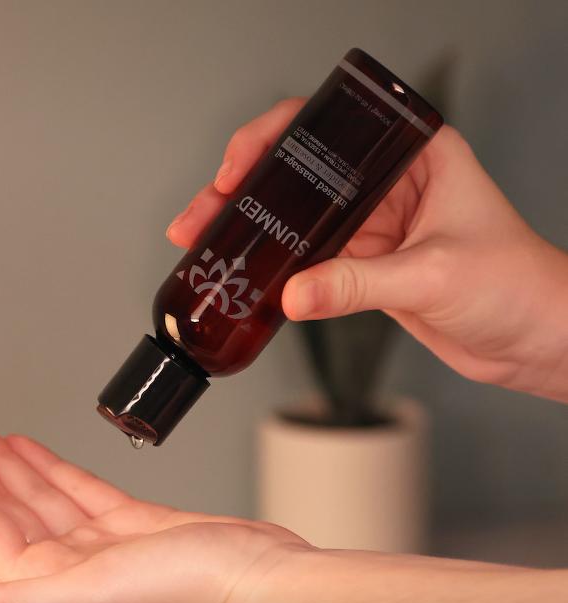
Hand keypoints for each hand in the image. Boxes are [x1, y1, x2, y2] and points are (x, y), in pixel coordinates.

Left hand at [0, 408, 308, 602]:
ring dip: (4, 458)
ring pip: (37, 491)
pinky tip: (30, 449)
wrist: (260, 580)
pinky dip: (51, 467)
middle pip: (3, 502)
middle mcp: (69, 565)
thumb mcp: (93, 597)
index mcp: (50, 582)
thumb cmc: (192, 593)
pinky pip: (78, 489)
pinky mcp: (133, 523)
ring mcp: (101, 543)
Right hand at [167, 99, 567, 401]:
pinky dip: (278, 270)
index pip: (328, 128)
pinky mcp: (366, 266)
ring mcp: (373, 227)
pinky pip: (311, 263)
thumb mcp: (432, 273)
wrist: (534, 338)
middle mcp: (388, 184)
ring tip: (205, 244)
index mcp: (412, 156)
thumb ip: (357, 284)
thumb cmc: (517, 285)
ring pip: (299, 221)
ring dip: (254, 233)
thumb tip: (294, 294)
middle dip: (244, 190)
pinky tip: (248, 277)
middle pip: (300, 174)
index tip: (237, 169)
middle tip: (203, 212)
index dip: (273, 139)